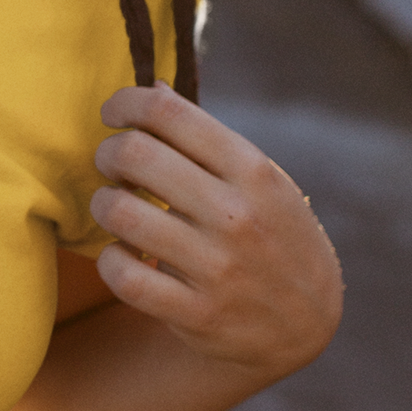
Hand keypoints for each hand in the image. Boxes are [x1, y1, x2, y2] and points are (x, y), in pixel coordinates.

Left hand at [90, 83, 342, 381]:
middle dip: (108, 153)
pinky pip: (123, 276)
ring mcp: (218, 267)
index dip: (126, 103)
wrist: (307, 323)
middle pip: (135, 155)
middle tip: (113, 165)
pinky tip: (122, 254)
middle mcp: (237, 214)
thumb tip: (152, 87)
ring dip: (103, 204)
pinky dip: (110, 260)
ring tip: (116, 208)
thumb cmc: (273, 233)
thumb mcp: (260, 179)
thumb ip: (205, 137)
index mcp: (252, 170)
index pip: (169, 113)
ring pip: (120, 213)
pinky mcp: (197, 313)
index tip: (113, 113)